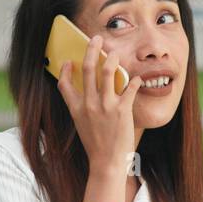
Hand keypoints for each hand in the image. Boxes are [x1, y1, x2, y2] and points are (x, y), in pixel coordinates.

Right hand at [57, 33, 142, 176]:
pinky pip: (129, 87)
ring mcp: (105, 106)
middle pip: (88, 68)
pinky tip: (137, 78)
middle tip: (97, 38)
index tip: (69, 61)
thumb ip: (82, 108)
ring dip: (113, 58)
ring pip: (108, 72)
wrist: (107, 163)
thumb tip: (88, 95)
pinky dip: (134, 80)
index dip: (65, 70)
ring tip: (116, 53)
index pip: (64, 83)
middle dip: (92, 49)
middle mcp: (89, 103)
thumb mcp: (81, 126)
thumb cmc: (96, 146)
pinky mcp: (122, 110)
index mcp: (76, 108)